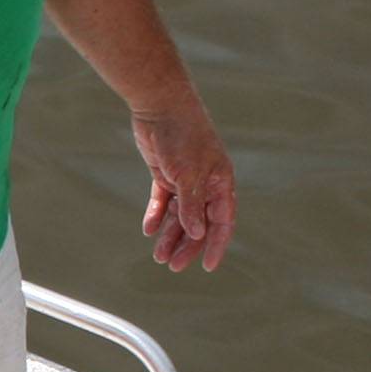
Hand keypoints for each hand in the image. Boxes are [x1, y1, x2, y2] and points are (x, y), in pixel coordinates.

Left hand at [133, 104, 234, 272]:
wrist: (160, 105)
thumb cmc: (182, 136)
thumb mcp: (187, 174)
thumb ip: (192, 205)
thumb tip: (197, 233)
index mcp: (220, 182)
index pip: (222, 221)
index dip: (216, 245)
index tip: (207, 267)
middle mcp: (205, 183)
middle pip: (199, 223)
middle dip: (187, 246)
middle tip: (171, 265)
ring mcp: (185, 178)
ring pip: (180, 215)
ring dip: (169, 235)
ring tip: (157, 256)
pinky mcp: (166, 173)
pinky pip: (163, 201)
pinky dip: (156, 215)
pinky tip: (148, 230)